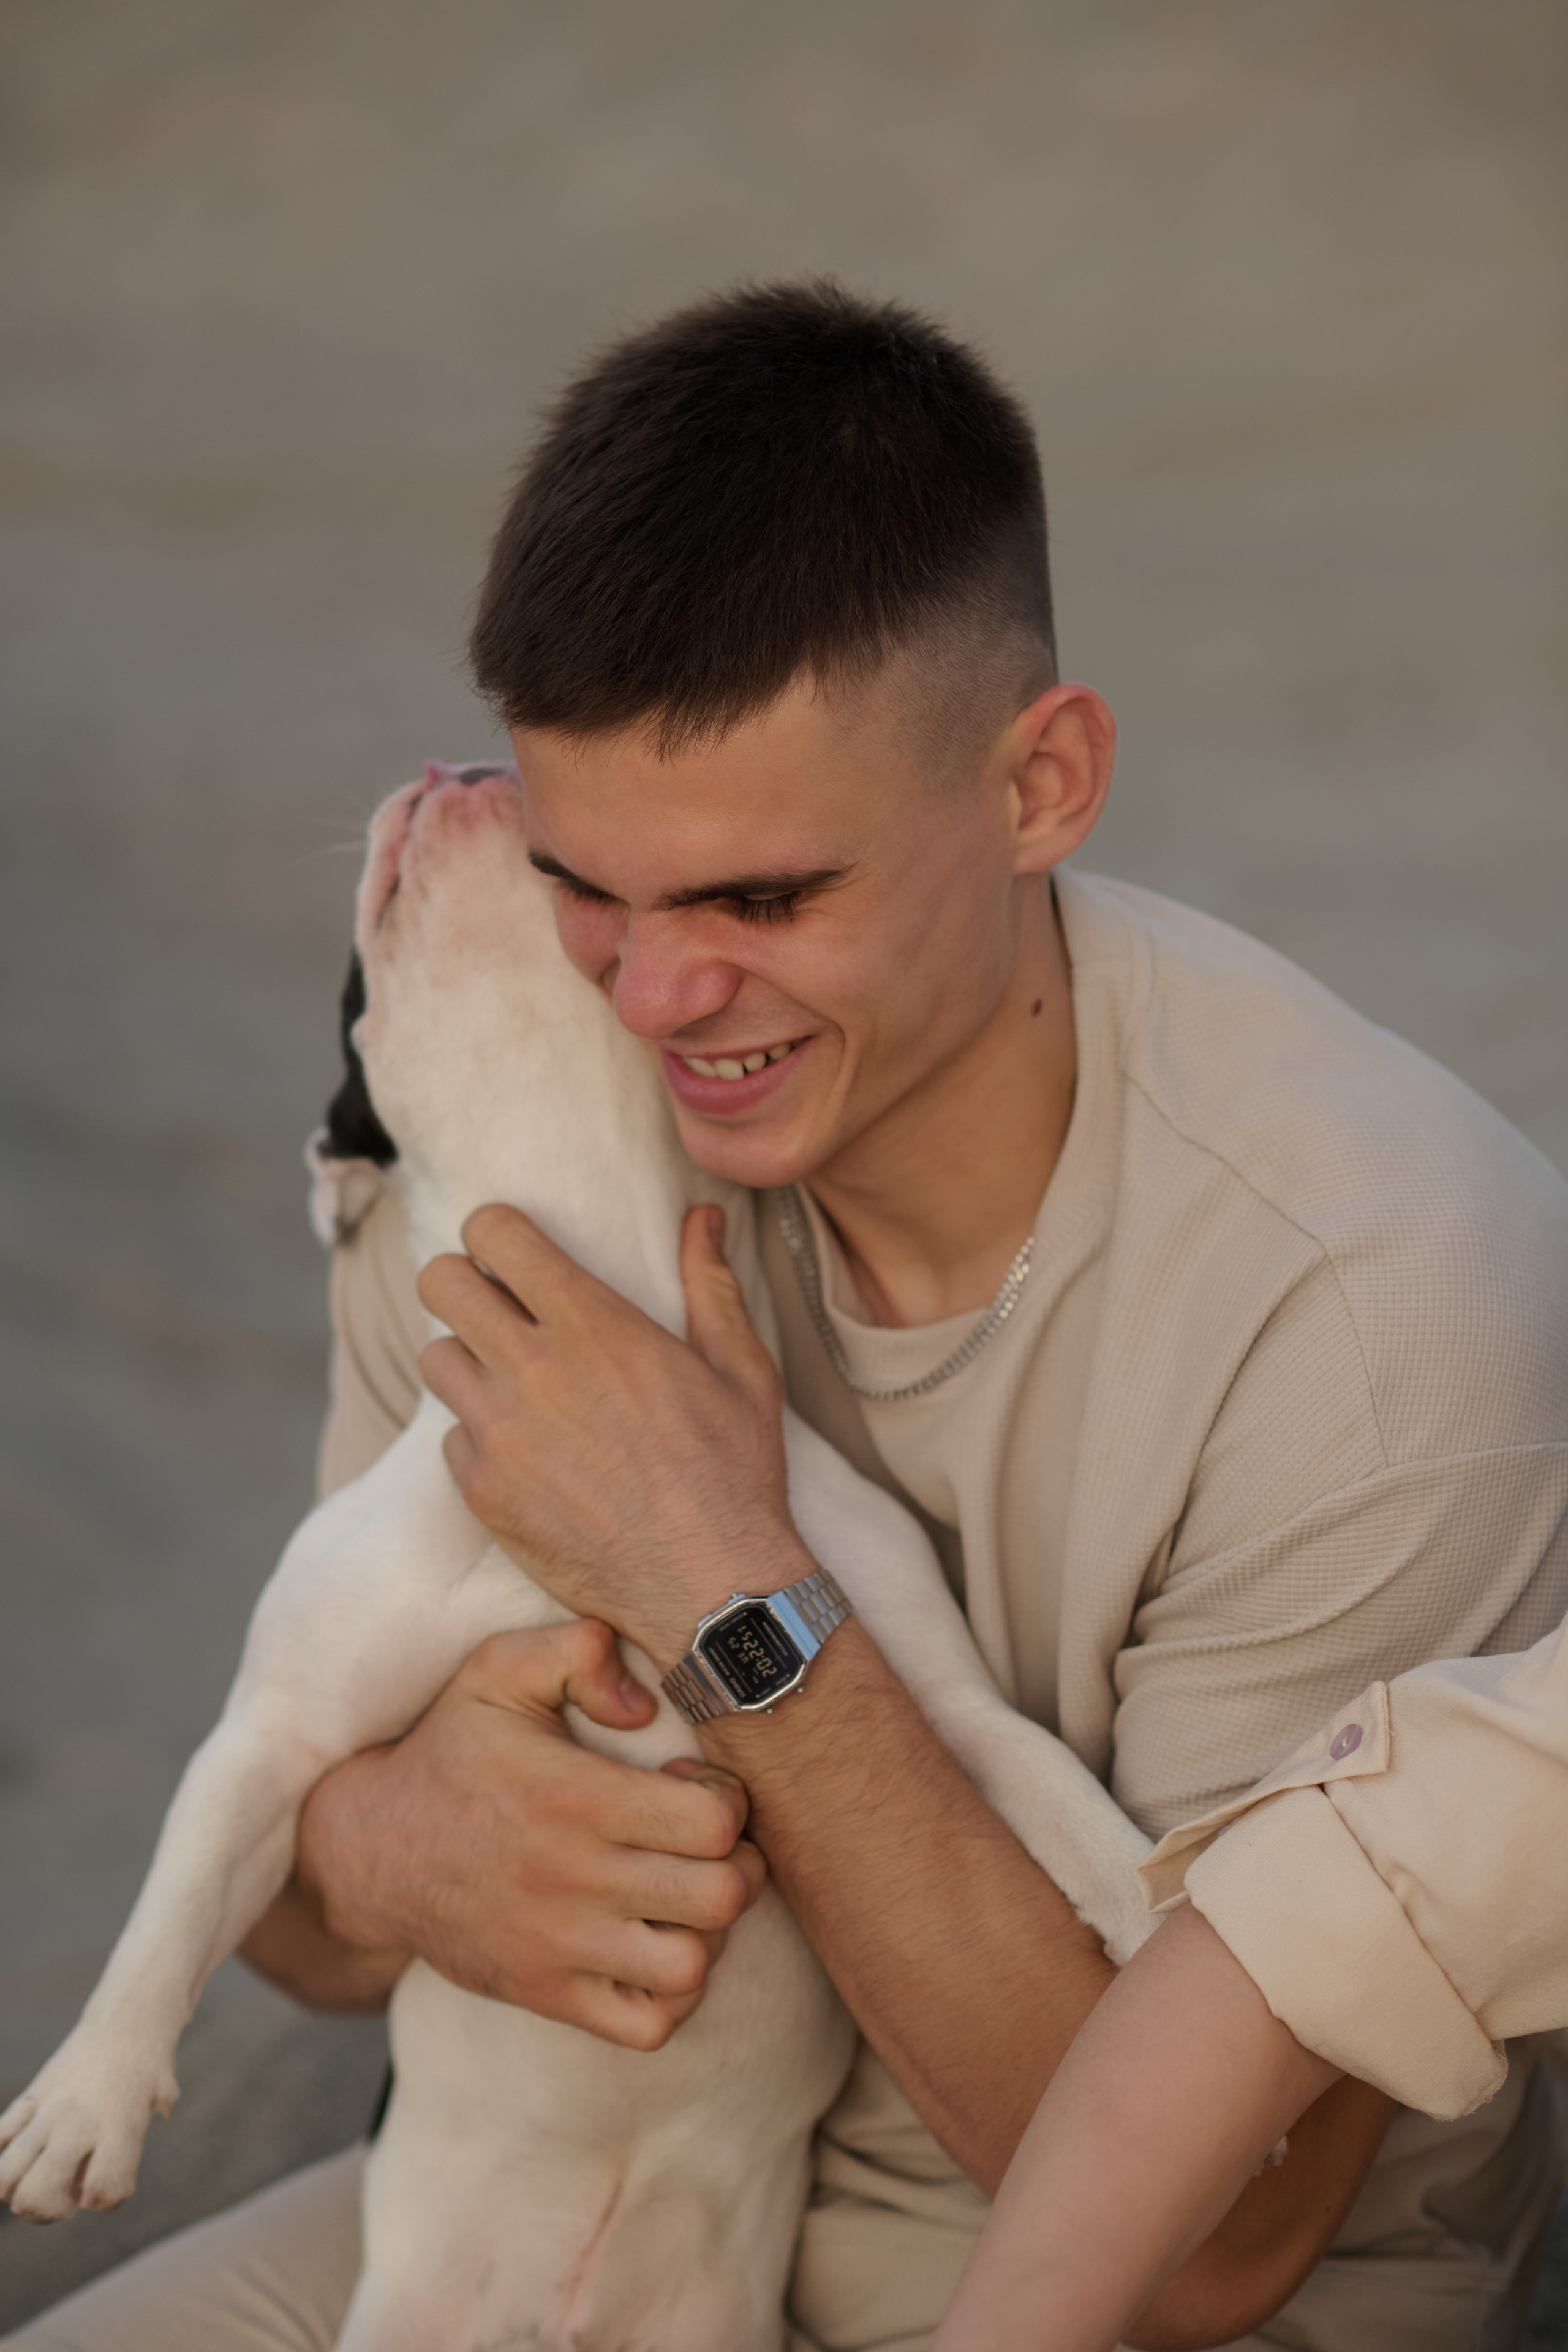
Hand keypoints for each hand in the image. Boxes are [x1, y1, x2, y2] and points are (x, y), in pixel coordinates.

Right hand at [296, 1620, 765, 2049]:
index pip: (713, 1822)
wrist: (371, 1850)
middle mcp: (570, 1878)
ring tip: (685, 1896)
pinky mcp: (545, 1994)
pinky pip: (646, 2026)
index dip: (729, 1801)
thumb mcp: (498, 1670)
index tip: (695, 1788)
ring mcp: (558, 1946)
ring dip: (710, 1932)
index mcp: (572, 1797)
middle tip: (710, 1845)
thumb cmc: (452, 1750)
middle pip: (720, 1898)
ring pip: (692, 1968)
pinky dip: (670, 1995)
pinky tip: (655, 1946)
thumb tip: (644, 1705)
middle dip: (739, 1865)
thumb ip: (577, 1651)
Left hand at [417, 1203, 812, 1660]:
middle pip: (440, 1283)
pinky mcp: (484, 1493)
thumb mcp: (740, 1368)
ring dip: (467, 1360)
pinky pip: (451, 1439)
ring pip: (434, 1358)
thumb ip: (711, 1283)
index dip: (495, 1232)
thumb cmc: (734, 1474)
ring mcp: (500, 1434)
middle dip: (462, 1283)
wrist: (710, 1586)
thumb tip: (702, 1216)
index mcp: (594, 1324)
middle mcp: (534, 1370)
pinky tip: (527, 1455)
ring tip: (510, 1383)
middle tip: (497, 1308)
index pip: (494, 1234)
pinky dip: (478, 1440)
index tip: (513, 1253)